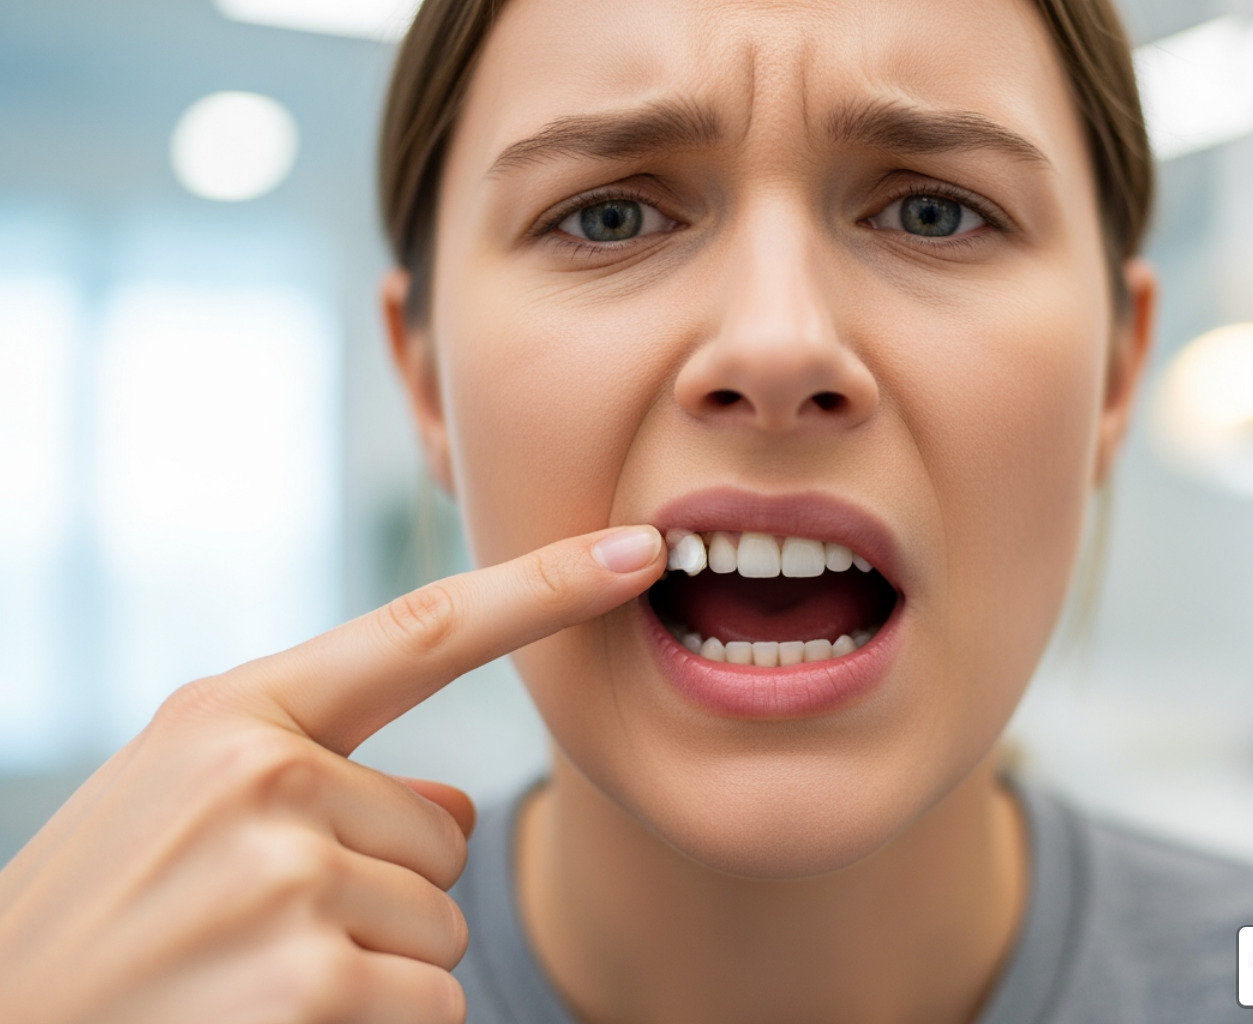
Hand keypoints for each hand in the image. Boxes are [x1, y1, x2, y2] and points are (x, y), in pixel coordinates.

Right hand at [0, 525, 664, 1023]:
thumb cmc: (101, 926)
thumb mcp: (183, 808)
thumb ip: (318, 775)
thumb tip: (458, 811)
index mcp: (234, 717)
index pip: (424, 632)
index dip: (544, 589)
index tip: (639, 548)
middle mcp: (265, 778)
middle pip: (444, 836)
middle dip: (381, 894)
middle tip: (251, 932)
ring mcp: (288, 878)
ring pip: (440, 923)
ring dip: (373, 967)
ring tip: (248, 979)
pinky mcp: (312, 982)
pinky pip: (431, 1000)